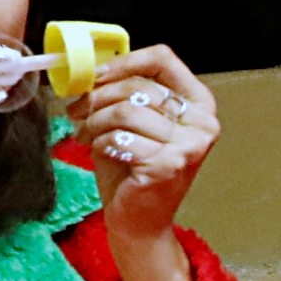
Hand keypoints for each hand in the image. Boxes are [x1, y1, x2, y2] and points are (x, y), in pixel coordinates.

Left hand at [74, 46, 220, 242]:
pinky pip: (120, 137)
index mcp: (199, 103)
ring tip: (86, 134)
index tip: (95, 75)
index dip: (124, 62)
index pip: (163, 59)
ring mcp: (190, 146)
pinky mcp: (169, 165)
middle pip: (138, 87)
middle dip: (98, 97)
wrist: (139, 221)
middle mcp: (203, 123)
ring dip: (95, 121)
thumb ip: (126, 90)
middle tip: (77, 110)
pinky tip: (99, 151)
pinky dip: (100, 142)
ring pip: (125, 112)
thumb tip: (94, 60)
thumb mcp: (133, 120)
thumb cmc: (133, 169)